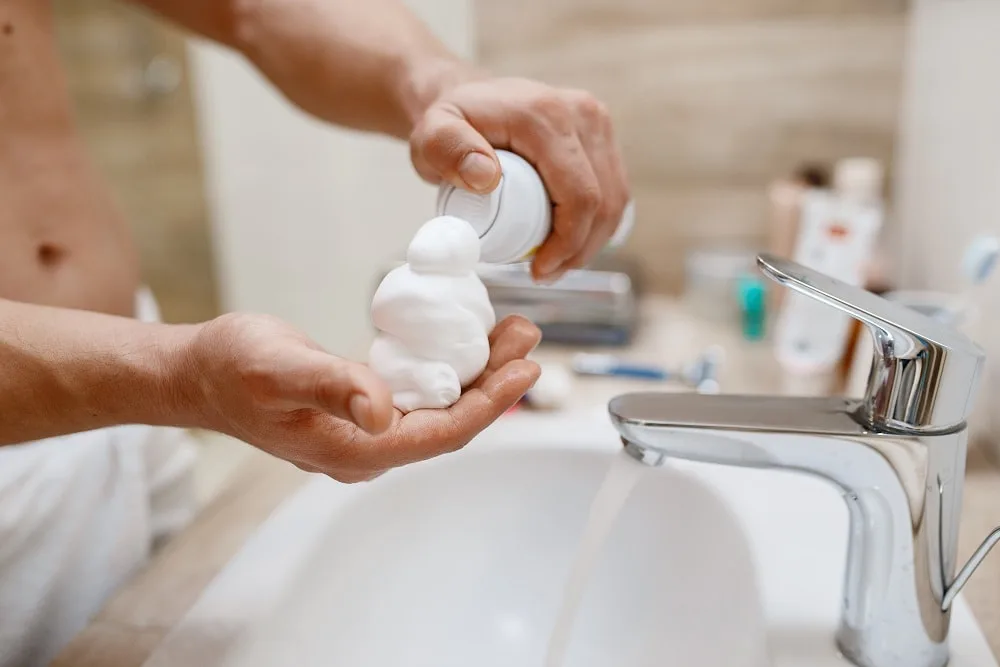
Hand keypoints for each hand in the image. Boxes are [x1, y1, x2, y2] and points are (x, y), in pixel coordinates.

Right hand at [185, 312, 540, 481]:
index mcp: (356, 450)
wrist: (197, 373)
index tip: (526, 368)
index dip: (490, 403)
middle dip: (496, 381)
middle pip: (451, 419)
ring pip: (440, 406)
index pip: (443, 432)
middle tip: (528, 335)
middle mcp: (369, 449)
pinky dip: (448, 367)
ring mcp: (365, 433)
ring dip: (478, 371)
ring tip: (510, 331)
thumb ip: (333, 388)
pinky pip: (419, 394)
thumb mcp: (279, 369)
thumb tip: (382, 413)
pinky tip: (463, 341)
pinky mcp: (361, 412)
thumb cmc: (231, 369)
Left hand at [409, 76, 630, 282]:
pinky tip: (570, 242)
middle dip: (580, 249)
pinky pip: (613, 190)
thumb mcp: (432, 134)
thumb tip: (488, 177)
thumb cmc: (449, 122)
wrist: (468, 96)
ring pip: (616, 199)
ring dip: (592, 241)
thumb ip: (449, 150)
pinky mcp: (602, 137)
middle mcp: (583, 114)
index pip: (579, 193)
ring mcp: (598, 124)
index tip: (538, 269)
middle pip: (605, 201)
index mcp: (547, 115)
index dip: (567, 242)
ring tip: (556, 263)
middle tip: (546, 273)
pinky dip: (596, 224)